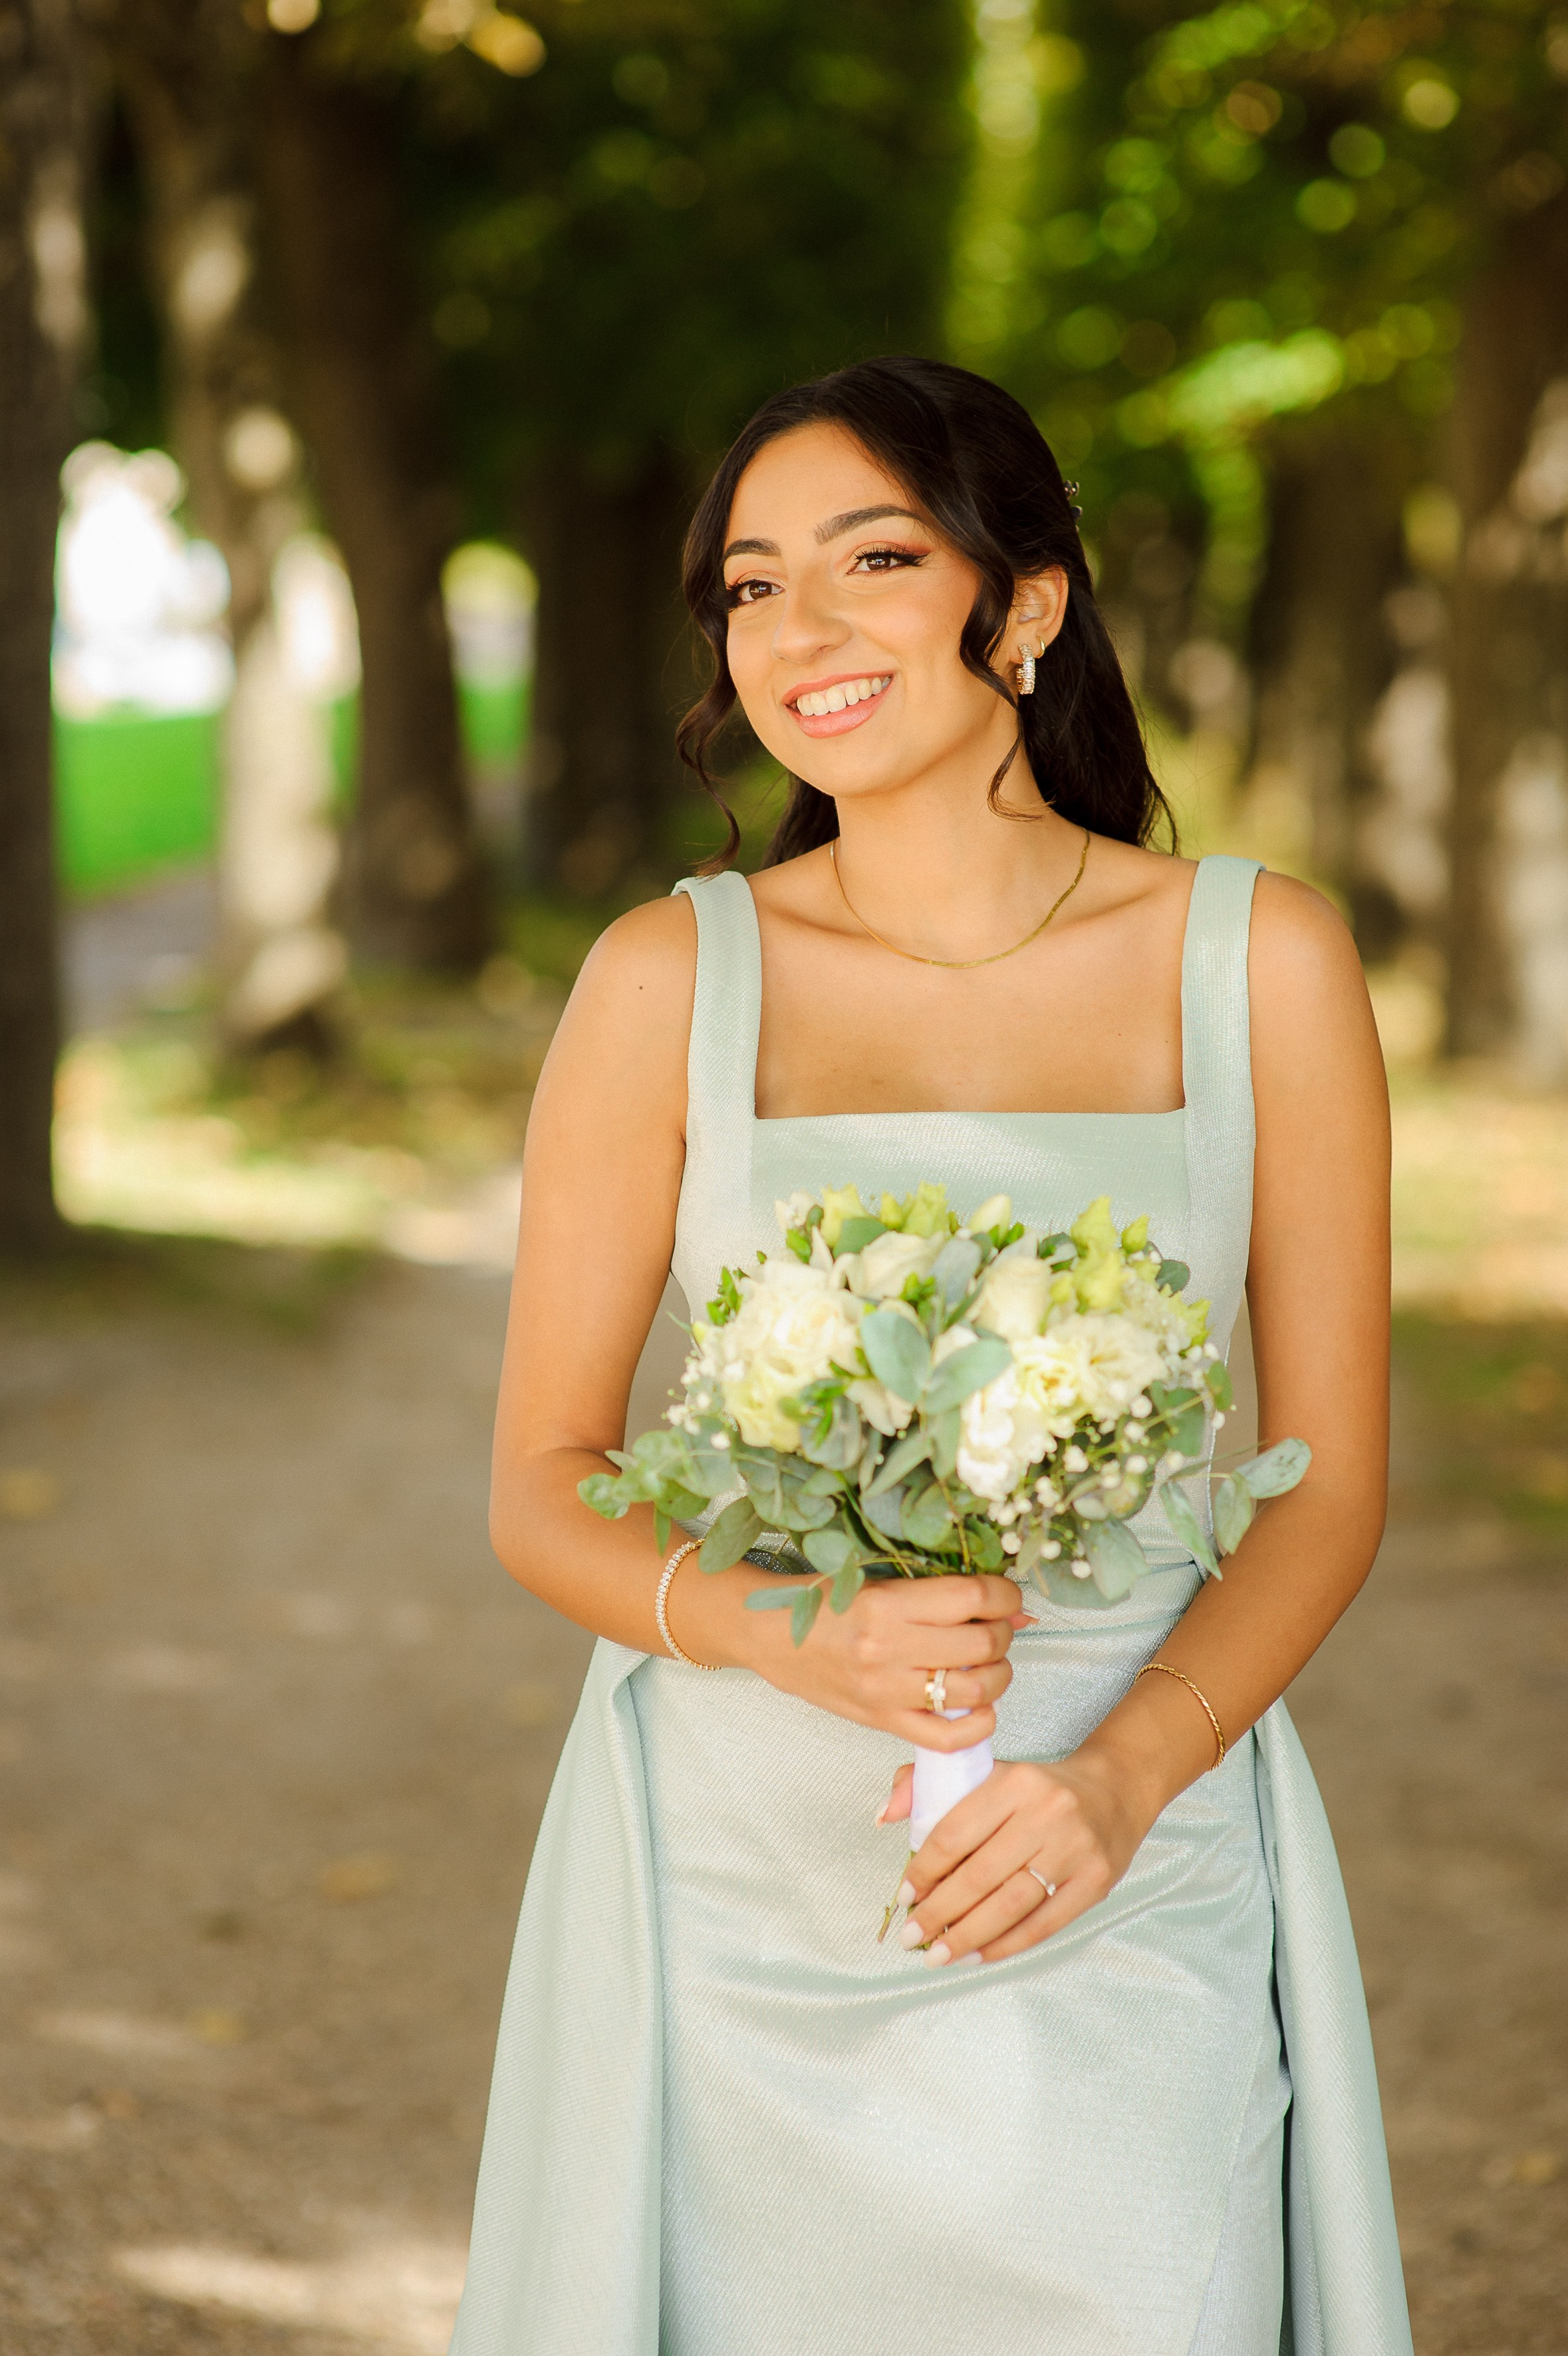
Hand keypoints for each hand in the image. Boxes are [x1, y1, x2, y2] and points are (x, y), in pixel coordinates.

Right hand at [748, 1574, 1029, 1749]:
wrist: (768, 1633)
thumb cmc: (824, 1600)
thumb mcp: (879, 1580)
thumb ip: (941, 1593)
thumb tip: (1014, 1609)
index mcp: (887, 1602)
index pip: (974, 1598)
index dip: (1005, 1595)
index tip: (1005, 1597)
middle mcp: (888, 1648)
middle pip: (982, 1645)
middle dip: (1002, 1634)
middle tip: (994, 1628)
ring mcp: (885, 1691)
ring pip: (975, 1691)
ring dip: (997, 1675)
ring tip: (986, 1664)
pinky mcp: (880, 1721)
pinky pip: (947, 1738)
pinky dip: (978, 1724)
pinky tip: (979, 1706)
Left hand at [879, 1749, 1153, 1963]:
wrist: (1114, 1790)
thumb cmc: (1037, 1788)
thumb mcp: (988, 1769)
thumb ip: (927, 1783)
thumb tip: (884, 1815)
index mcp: (1013, 1782)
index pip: (955, 1833)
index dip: (923, 1870)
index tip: (904, 1895)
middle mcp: (1046, 1813)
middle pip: (979, 1876)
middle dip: (938, 1912)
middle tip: (911, 1936)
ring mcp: (1075, 1849)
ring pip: (1010, 1905)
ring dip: (967, 1936)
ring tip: (937, 1955)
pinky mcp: (1096, 1881)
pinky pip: (1043, 1924)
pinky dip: (1006, 1944)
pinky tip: (978, 1955)